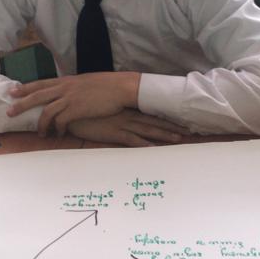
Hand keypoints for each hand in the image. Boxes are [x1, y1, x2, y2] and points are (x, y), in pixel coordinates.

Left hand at [6, 72, 140, 135]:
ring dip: (41, 125)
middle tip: (10, 112)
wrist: (120, 87)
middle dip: (21, 104)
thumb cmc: (107, 86)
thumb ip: (74, 88)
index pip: (41, 83)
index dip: (25, 88)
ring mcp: (70, 98)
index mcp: (66, 81)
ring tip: (40, 134)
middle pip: (37, 96)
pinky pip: (60, 122)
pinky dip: (58, 130)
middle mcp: (65, 88)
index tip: (13, 91)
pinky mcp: (77, 109)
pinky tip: (59, 135)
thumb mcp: (86, 82)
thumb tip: (69, 94)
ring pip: (46, 112)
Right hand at [66, 109, 186, 146]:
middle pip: (153, 121)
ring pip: (147, 130)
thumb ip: (113, 113)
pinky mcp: (114, 133)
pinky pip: (132, 140)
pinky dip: (144, 144)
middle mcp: (127, 115)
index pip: (149, 113)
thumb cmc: (85, 111)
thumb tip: (120, 116)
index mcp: (125, 109)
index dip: (164, 117)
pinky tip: (155, 148)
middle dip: (171, 125)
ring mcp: (122, 124)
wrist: (72, 110)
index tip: (178, 119)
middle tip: (188, 129)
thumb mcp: (102, 110)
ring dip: (163, 134)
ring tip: (178, 138)